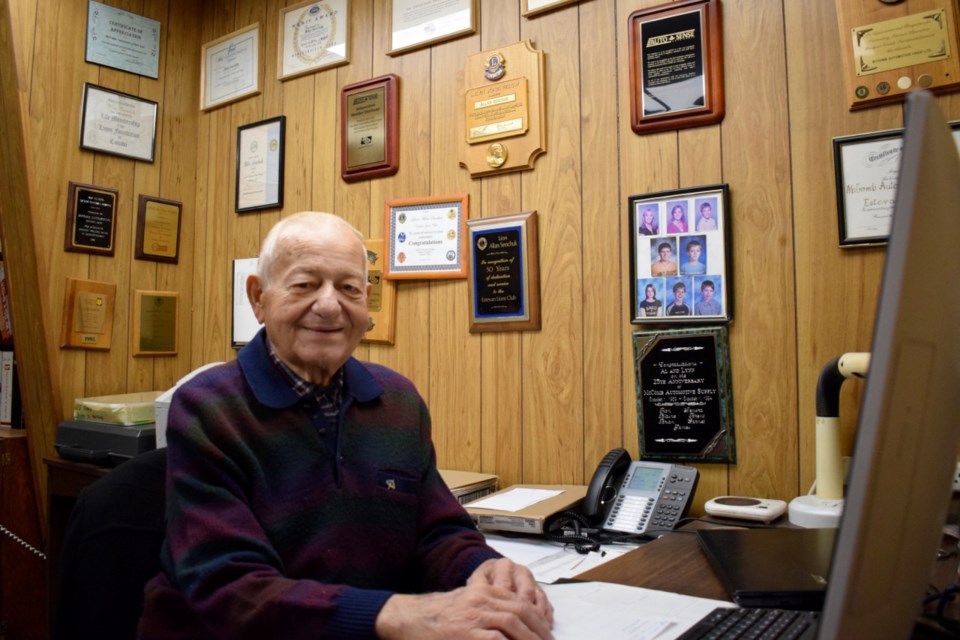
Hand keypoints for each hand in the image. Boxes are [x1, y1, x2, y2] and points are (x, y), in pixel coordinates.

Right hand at [375, 561, 553, 639]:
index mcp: (484, 591)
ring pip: (512, 623)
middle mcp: (481, 599)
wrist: (408, 618)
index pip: (520, 602)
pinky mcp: (466, 633)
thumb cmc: (437, 615)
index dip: (538, 618)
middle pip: (520, 612)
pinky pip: (495, 639)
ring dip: (529, 639)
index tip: (546, 632)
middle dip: (538, 630)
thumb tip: (513, 625)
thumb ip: (488, 608)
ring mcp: (474, 615)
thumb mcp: (467, 603)